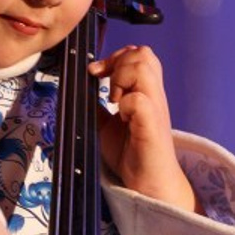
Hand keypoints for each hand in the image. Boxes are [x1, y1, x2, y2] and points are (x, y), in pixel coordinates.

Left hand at [89, 44, 195, 209]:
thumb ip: (97, 105)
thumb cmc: (131, 153)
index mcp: (144, 91)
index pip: (139, 54)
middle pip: (143, 54)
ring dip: (122, 79)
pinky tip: (121, 117)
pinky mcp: (152, 125)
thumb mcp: (105, 124)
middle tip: (106, 88)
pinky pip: (138, 99)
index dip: (116, 57)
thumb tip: (80, 88)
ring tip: (113, 101)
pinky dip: (124, 104)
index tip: (97, 74)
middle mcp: (153, 95)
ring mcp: (155, 108)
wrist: (146, 181)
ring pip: (143, 68)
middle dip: (118, 63)